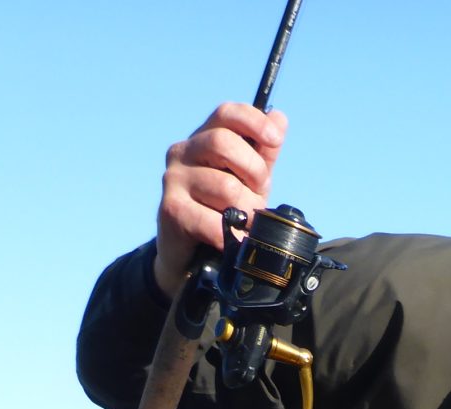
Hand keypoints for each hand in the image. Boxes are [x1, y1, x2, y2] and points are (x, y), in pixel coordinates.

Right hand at [153, 102, 288, 297]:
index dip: (253, 121)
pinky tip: (235, 239)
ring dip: (246, 210)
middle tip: (258, 194)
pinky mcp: (171, 209)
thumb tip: (279, 118)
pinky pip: (212, 220)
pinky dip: (232, 234)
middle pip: (223, 143)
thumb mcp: (248, 180)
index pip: (226, 113)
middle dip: (253, 171)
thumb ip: (262, 153)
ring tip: (245, 222)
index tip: (275, 139)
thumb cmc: (221, 210)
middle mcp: (183, 153)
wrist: (190, 254)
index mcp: (203, 139)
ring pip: (224, 186)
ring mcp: (173, 180)